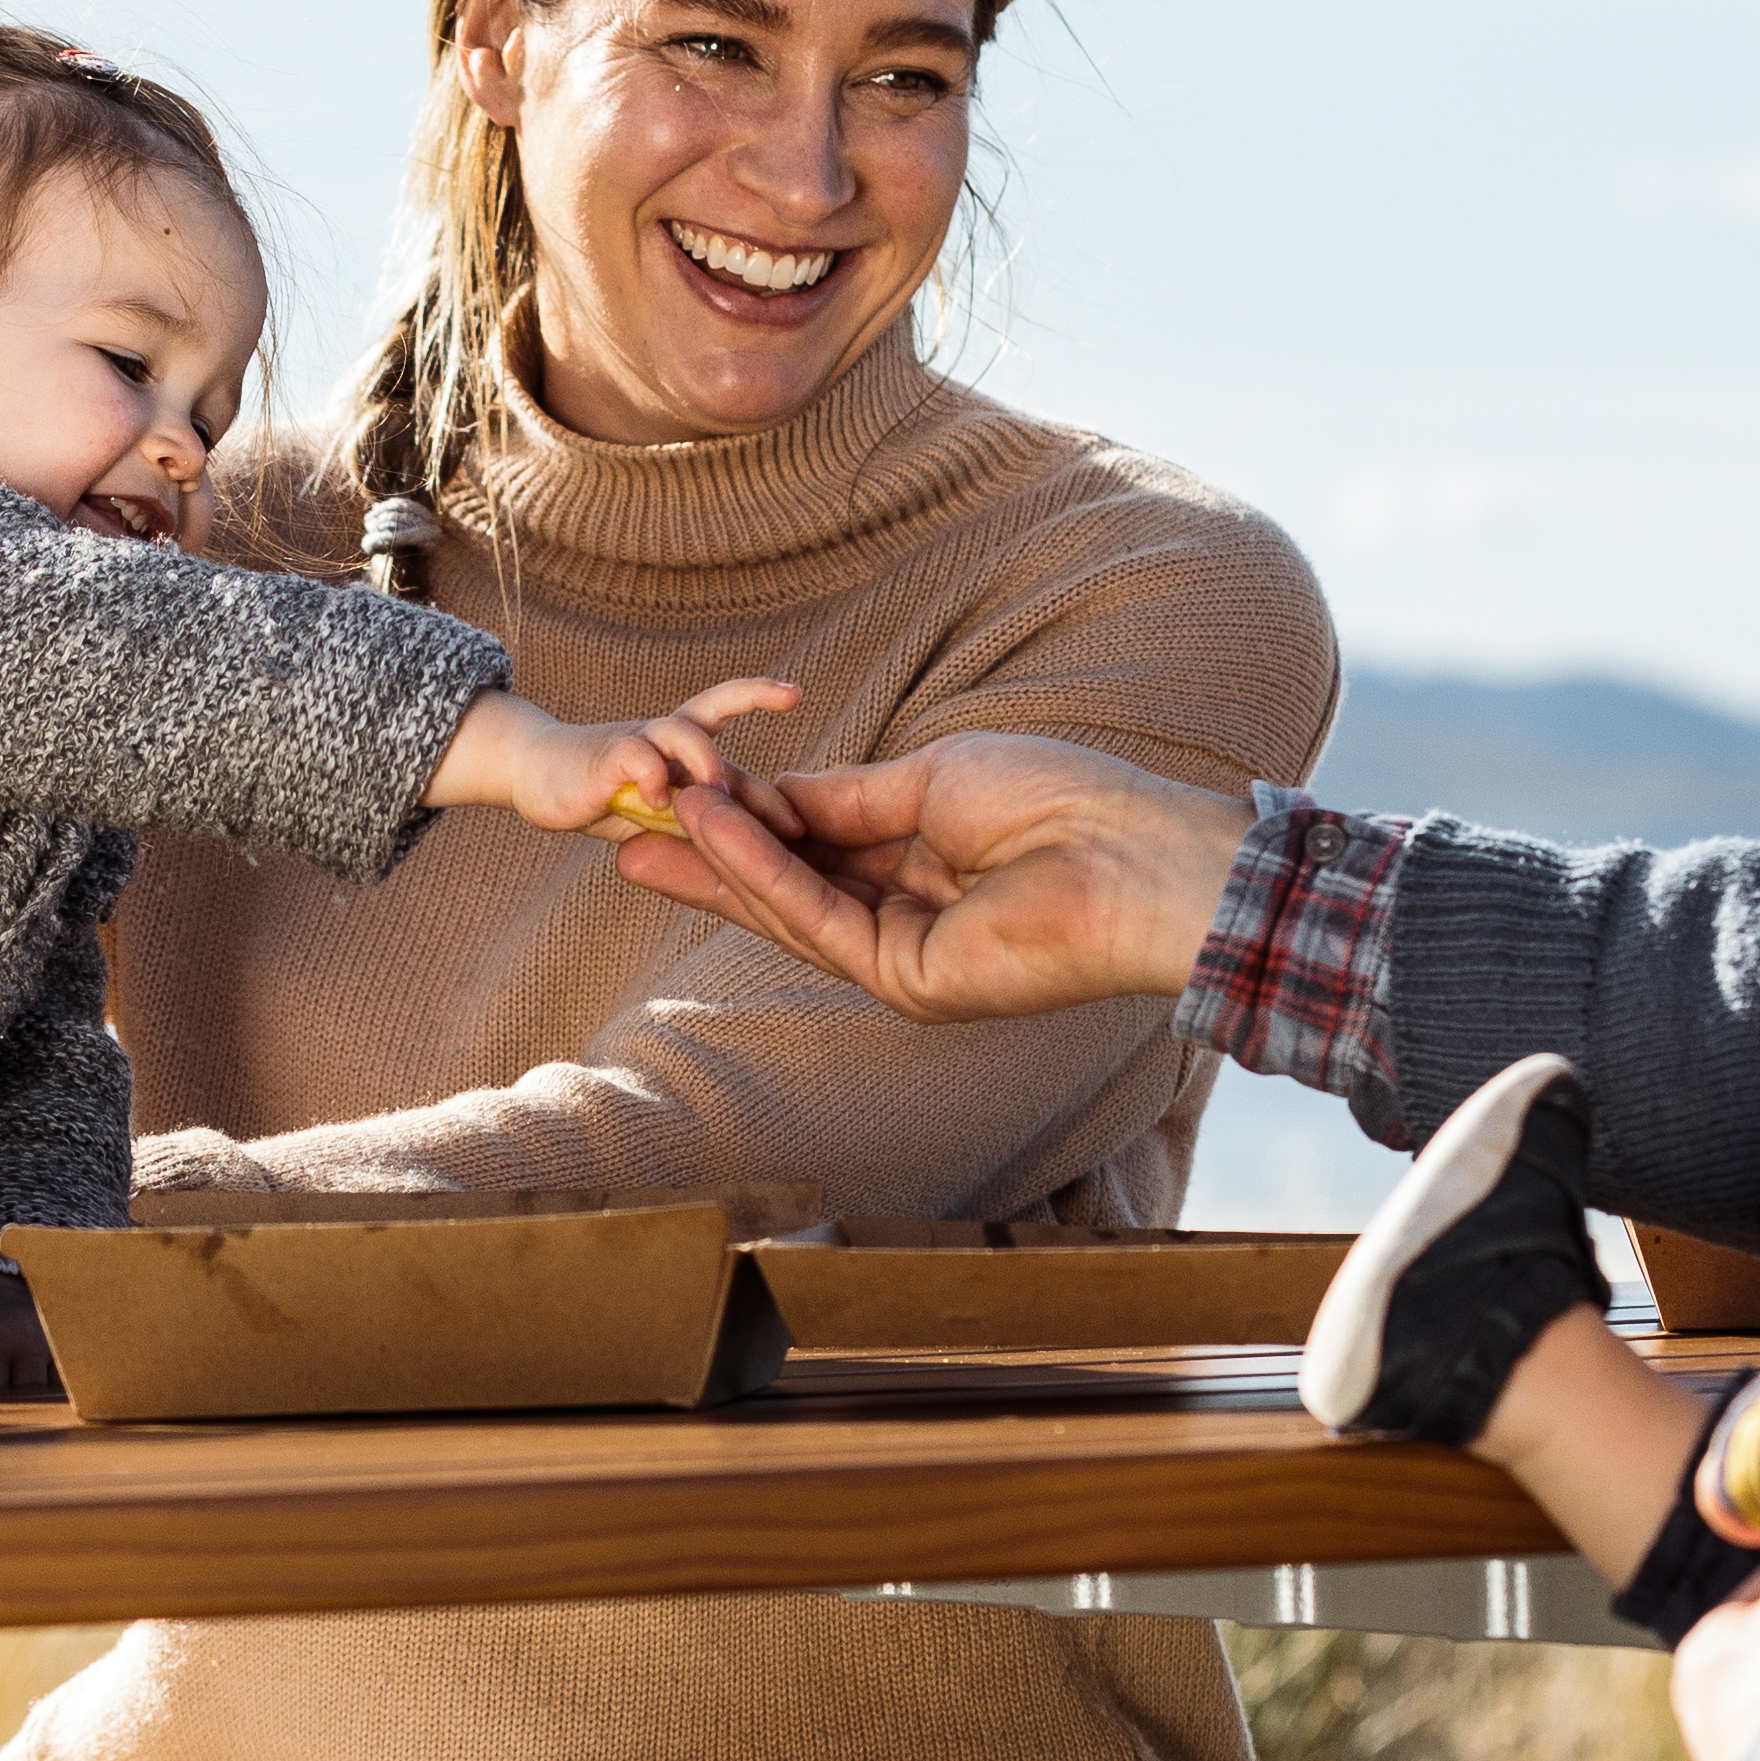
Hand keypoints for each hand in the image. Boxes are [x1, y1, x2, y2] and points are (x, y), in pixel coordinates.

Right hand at [444, 675, 801, 838]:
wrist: (533, 776)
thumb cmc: (602, 793)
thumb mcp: (659, 809)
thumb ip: (698, 817)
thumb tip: (753, 846)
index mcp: (678, 744)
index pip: (725, 710)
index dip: (760, 694)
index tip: (796, 691)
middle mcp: (662, 735)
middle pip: (714, 710)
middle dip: (754, 702)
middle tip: (792, 732)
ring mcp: (635, 742)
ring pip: (682, 732)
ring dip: (706, 761)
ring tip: (717, 792)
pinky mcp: (606, 759)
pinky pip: (637, 758)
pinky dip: (653, 779)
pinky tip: (656, 803)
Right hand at [610, 731, 1257, 1023]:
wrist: (1134, 854)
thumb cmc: (1061, 800)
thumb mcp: (929, 778)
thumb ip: (841, 799)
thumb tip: (765, 794)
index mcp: (924, 865)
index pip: (815, 847)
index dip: (747, 823)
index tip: (681, 793)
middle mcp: (908, 919)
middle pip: (787, 889)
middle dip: (708, 862)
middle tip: (625, 834)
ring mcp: (906, 958)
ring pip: (792, 909)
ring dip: (720, 862)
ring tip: (652, 820)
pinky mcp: (909, 981)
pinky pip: (819, 919)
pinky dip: (764, 872)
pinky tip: (717, 828)